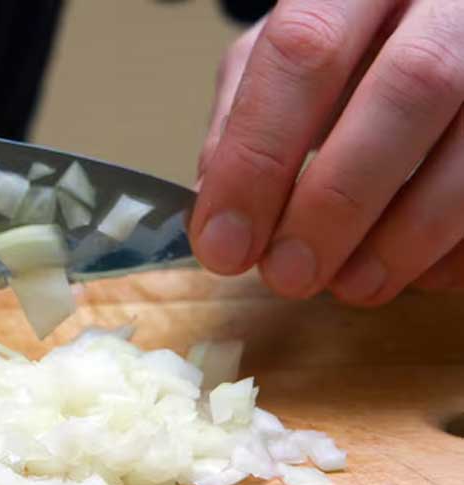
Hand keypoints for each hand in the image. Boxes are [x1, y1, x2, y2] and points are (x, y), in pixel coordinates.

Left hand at [193, 0, 463, 304]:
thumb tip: (215, 210)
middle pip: (407, 90)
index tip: (225, 243)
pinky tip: (410, 270)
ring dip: (405, 236)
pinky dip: (454, 246)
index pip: (305, 50)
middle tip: (287, 275)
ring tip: (348, 284)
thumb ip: (243, 119)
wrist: (433, 15)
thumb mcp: (279, 56)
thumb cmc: (347, 43)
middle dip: (336, 202)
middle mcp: (447, 0)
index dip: (259, 155)